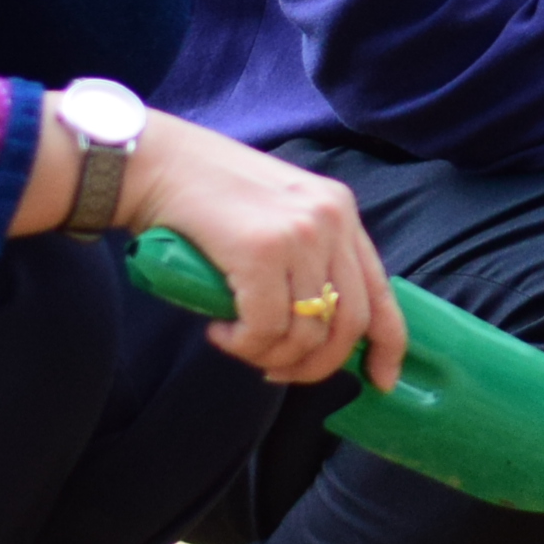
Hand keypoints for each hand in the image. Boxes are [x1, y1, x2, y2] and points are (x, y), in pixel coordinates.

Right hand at [115, 115, 396, 390]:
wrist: (157, 163)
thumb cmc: (208, 197)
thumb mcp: (278, 217)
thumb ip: (306, 258)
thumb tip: (317, 333)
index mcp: (341, 211)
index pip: (382, 292)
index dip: (387, 346)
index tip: (381, 381)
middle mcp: (332, 220)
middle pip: (350, 324)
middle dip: (316, 365)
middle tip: (277, 372)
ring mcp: (300, 234)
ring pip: (307, 334)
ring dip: (271, 356)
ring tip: (239, 344)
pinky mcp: (262, 251)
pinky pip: (266, 328)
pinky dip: (243, 345)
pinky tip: (221, 332)